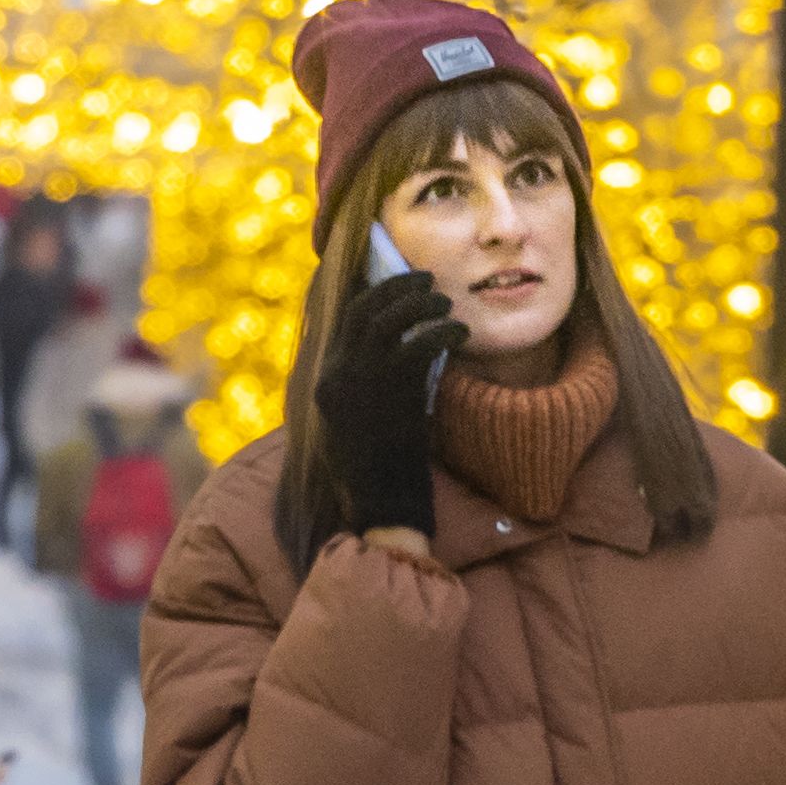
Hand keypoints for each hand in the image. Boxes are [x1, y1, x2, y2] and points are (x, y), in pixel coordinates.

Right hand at [314, 271, 464, 540]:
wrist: (382, 506)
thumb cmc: (376, 471)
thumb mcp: (356, 424)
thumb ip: (363, 386)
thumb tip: (393, 352)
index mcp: (326, 382)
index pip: (343, 321)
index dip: (370, 293)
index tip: (393, 281)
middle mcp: (337, 374)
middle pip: (363, 308)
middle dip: (395, 286)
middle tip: (424, 278)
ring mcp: (362, 381)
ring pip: (389, 318)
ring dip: (420, 301)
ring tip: (444, 301)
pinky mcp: (392, 391)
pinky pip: (418, 344)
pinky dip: (441, 330)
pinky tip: (459, 331)